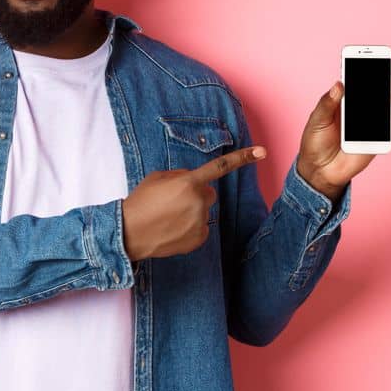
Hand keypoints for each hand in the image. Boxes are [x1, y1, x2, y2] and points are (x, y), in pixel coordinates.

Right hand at [123, 145, 266, 260]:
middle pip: (209, 193)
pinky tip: (171, 229)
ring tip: (167, 218)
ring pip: (203, 211)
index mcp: (188, 182)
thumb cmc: (140, 202)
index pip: (219, 167)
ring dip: (191, 212)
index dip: (242, 158)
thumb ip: (179, 176)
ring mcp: (201, 221)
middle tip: (172, 202)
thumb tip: (191, 181)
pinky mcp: (199, 238)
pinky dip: (189, 228)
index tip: (261, 152)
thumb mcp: (156, 178)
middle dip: (195, 195)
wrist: (129, 233)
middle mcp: (199, 201)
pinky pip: (201, 228)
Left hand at [296, 61, 390, 196]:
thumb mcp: (316, 120)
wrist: (320, 169)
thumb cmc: (315, 142)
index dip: (376, 68)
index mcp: (345, 99)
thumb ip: (327, 103)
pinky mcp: (378, 136)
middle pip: (383, 88)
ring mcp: (371, 121)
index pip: (363, 79)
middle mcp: (361, 107)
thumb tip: (338, 84)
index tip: (386, 60)